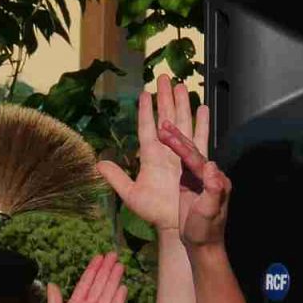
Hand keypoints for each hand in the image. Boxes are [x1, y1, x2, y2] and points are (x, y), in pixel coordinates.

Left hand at [38, 252, 128, 302]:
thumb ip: (54, 302)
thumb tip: (52, 284)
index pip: (85, 283)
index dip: (92, 270)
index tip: (98, 257)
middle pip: (98, 285)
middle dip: (106, 270)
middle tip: (113, 254)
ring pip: (107, 294)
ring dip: (113, 280)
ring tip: (120, 265)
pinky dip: (118, 300)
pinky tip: (123, 288)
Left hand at [102, 75, 226, 245]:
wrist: (176, 224)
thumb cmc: (154, 212)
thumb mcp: (131, 195)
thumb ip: (117, 178)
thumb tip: (98, 164)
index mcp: (151, 156)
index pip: (147, 128)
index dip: (146, 110)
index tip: (144, 93)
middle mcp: (167, 151)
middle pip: (167, 118)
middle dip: (165, 98)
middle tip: (165, 78)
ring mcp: (182, 155)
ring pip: (183, 123)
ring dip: (183, 104)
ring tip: (182, 86)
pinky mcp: (196, 162)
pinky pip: (201, 139)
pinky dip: (202, 123)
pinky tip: (203, 109)